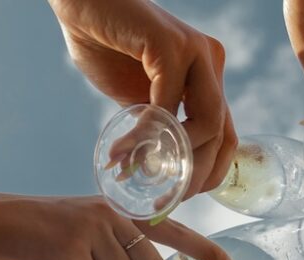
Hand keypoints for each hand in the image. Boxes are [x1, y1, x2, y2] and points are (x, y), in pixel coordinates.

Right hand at [47, 0, 235, 197]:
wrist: (78, 2)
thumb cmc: (103, 45)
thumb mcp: (137, 98)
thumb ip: (154, 126)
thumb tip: (155, 169)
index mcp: (208, 77)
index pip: (226, 134)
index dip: (209, 171)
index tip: (183, 195)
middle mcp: (210, 63)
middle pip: (223, 133)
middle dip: (197, 173)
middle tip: (168, 197)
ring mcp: (197, 52)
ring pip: (207, 123)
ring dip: (176, 157)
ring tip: (142, 171)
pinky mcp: (172, 46)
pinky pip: (168, 105)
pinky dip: (148, 134)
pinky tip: (125, 149)